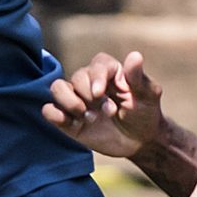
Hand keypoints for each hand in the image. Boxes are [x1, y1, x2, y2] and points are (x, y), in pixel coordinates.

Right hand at [41, 51, 163, 158]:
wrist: (139, 140)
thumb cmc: (145, 113)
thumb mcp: (148, 96)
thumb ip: (138, 78)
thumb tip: (135, 55)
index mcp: (109, 71)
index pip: (97, 65)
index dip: (97, 77)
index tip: (100, 94)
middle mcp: (89, 82)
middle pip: (77, 77)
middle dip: (90, 96)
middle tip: (108, 112)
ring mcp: (77, 99)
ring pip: (56, 88)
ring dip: (69, 102)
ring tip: (87, 117)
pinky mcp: (68, 119)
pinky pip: (49, 111)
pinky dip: (55, 115)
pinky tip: (74, 124)